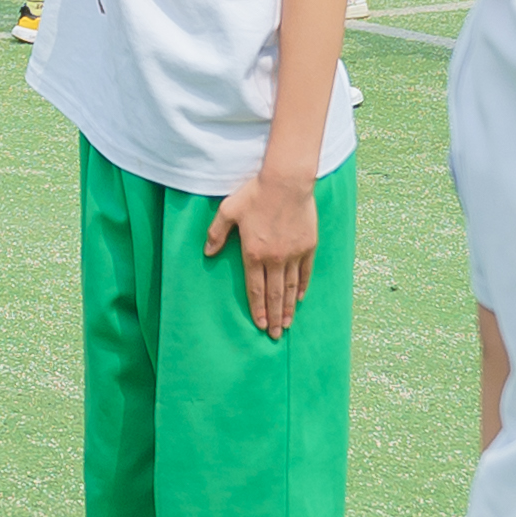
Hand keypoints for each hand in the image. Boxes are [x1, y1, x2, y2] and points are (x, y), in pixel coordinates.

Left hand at [205, 168, 319, 337]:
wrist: (286, 181)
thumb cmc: (255, 193)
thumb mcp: (228, 210)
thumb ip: (216, 233)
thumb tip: (207, 252)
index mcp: (254, 253)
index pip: (255, 289)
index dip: (257, 309)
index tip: (260, 325)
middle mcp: (275, 259)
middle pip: (274, 294)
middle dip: (274, 317)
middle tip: (276, 335)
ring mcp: (293, 253)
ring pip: (291, 287)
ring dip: (289, 308)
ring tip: (288, 324)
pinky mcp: (308, 245)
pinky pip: (305, 272)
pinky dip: (303, 287)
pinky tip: (301, 298)